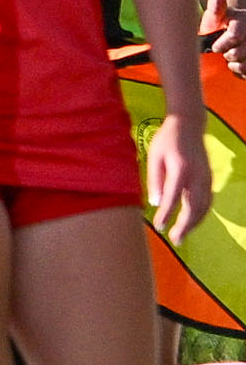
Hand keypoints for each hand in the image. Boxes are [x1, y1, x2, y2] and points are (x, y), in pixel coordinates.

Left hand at [147, 111, 211, 244]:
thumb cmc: (167, 141)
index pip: (173, 196)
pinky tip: (190, 223)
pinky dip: (200, 214)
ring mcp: (206, 177)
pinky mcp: (209, 179)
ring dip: (194, 223)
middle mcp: (197, 175)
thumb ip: (155, 180)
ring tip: (180, 236)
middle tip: (174, 240)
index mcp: (181, 168)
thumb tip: (155, 203)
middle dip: (185, 225)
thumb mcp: (154, 157)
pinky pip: (207, 201)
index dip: (166, 213)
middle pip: (194, 205)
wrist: (189, 125)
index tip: (158, 227)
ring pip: (204, 206)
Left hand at [203, 0, 245, 77]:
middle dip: (228, 55)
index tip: (216, 46)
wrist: (238, 30)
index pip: (234, 37)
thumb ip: (217, 9)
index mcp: (245, 21)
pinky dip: (242, 72)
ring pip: (244, 66)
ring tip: (234, 57)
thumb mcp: (219, 15)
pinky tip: (242, 63)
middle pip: (238, 54)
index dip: (221, 45)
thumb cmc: (224, 24)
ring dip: (235, 65)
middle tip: (227, 51)